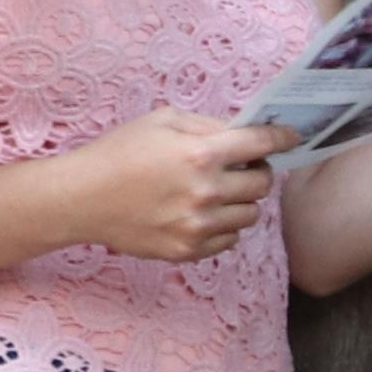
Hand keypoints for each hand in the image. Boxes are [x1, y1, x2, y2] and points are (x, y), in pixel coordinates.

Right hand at [44, 107, 289, 264]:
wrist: (79, 198)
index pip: (262, 144)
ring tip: (215, 191)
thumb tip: (244, 131)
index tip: (292, 138)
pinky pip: (230, 239)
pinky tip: (200, 213)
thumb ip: (207, 125)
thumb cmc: (118, 153)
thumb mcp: (161, 122)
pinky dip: (224, 225)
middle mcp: (206, 192)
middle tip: (239, 166)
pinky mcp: (188, 250)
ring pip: (251, 214)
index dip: (283, 139)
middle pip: (262, 183)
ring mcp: (198, 225)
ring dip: (241, 201)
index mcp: (200, 154)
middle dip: (256, 171)